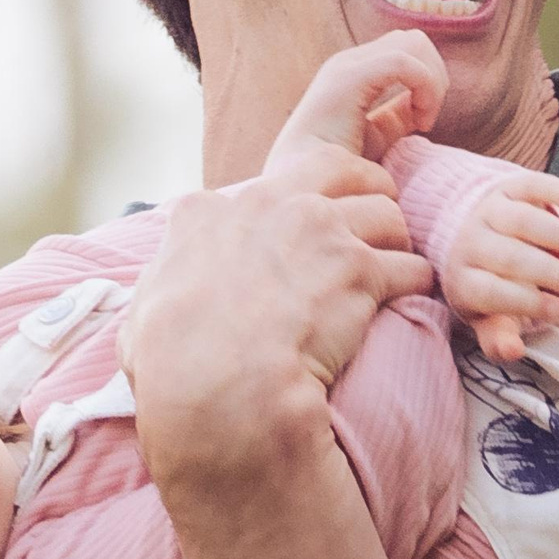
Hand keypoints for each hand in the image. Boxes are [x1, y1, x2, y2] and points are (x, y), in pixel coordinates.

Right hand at [124, 104, 432, 499]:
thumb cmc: (173, 365)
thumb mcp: (141, 317)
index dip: (298, 206)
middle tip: (379, 224)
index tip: (307, 231)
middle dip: (367, 191)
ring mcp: (318, 233)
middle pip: (341, 171)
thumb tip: (149, 313)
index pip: (268, 185)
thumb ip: (157, 295)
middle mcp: (267, 206)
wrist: (219, 388)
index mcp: (208, 212)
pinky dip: (416, 283)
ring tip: (397, 270)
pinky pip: (410, 266)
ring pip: (386, 215)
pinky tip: (412, 298)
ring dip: (396, 242)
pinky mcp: (360, 271)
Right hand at [280, 30, 448, 158]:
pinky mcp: (348, 77)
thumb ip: (397, 117)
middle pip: (414, 40)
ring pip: (413, 42)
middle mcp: (350, 62)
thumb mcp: (378, 139)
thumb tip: (420, 108)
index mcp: (355, 72)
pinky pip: (403, 61)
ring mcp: (347, 66)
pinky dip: (425, 87)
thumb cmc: (338, 174)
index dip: (430, 80)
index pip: (406, 49)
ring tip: (423, 120)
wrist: (304, 189)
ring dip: (432, 81)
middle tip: (427, 119)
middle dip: (435, 75)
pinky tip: (421, 122)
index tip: (425, 123)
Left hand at [441, 170, 558, 362]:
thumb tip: (514, 352)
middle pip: (511, 257)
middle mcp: (470, 242)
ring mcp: (488, 211)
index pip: (491, 292)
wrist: (463, 230)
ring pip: (525, 220)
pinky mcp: (507, 187)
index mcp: (463, 280)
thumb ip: (498, 336)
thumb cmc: (486, 285)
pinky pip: (533, 185)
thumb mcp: (486, 315)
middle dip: (551, 273)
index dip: (527, 302)